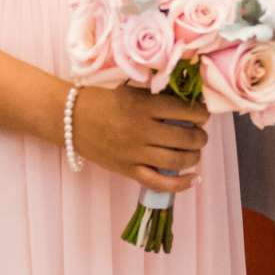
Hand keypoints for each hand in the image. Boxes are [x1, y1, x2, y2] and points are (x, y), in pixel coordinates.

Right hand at [71, 83, 209, 194]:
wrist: (71, 119)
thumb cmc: (103, 100)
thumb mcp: (132, 90)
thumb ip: (157, 97)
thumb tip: (190, 103)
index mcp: (143, 106)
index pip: (185, 111)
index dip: (201, 114)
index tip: (203, 115)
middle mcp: (141, 130)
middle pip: (185, 137)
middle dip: (200, 137)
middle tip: (200, 134)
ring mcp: (134, 153)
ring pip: (176, 161)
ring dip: (194, 157)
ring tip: (195, 151)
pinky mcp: (127, 170)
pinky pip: (159, 183)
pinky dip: (181, 184)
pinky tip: (194, 179)